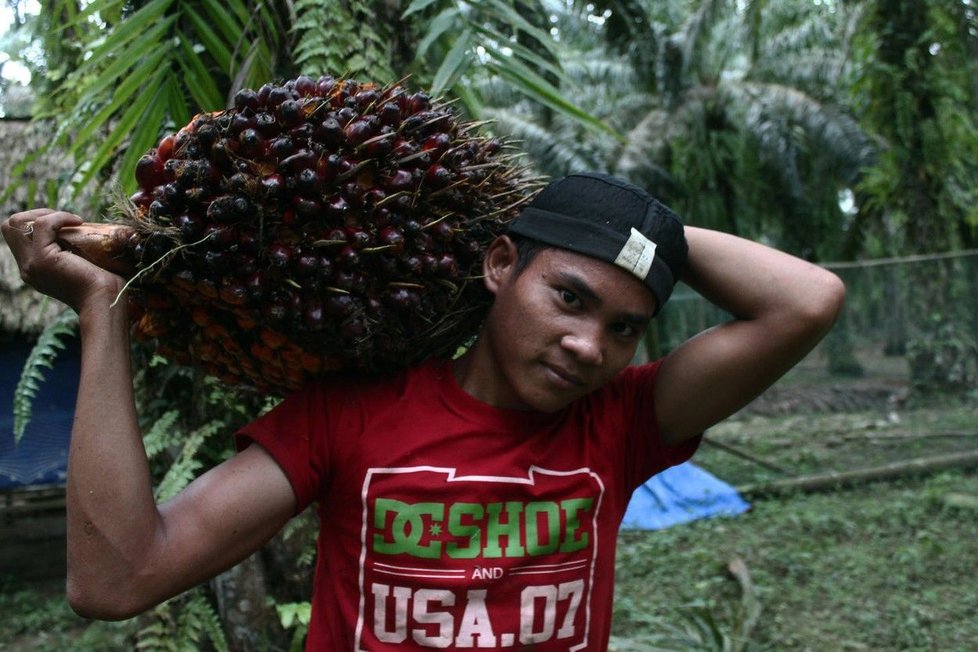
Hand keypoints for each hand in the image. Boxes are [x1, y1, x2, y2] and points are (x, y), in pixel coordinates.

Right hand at [1, 209, 125, 311]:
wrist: (106, 301)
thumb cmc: (104, 285)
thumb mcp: (80, 265)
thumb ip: (69, 252)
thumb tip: (77, 228)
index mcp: (34, 269)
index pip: (18, 235)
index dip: (38, 221)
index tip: (66, 224)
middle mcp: (27, 268)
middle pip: (11, 226)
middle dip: (37, 214)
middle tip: (66, 220)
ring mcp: (31, 264)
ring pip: (17, 222)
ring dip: (46, 213)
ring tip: (72, 221)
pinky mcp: (42, 259)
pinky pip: (42, 224)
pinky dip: (60, 216)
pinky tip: (79, 222)